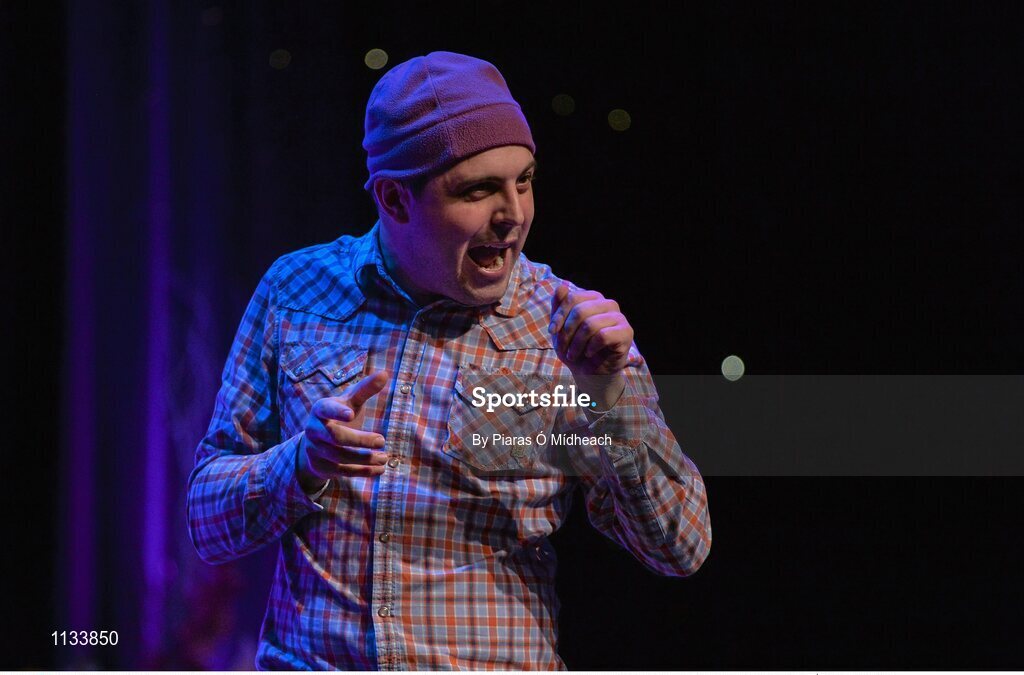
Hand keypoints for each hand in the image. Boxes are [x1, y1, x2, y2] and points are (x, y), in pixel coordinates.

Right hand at [297, 370, 389, 491]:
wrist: (316, 444)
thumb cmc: (339, 416)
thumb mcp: (350, 401)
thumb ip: (365, 389)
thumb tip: (385, 373)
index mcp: (321, 409)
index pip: (326, 409)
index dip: (337, 411)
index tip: (351, 413)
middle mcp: (314, 430)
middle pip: (336, 437)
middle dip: (360, 440)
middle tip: (382, 440)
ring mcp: (316, 450)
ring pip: (341, 457)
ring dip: (365, 458)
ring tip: (384, 457)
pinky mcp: (322, 467)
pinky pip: (343, 471)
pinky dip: (364, 471)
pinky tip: (380, 469)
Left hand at [549, 283, 632, 406]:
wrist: (591, 373)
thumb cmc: (575, 348)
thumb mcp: (561, 328)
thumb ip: (559, 306)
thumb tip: (560, 286)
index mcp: (593, 299)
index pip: (572, 297)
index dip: (559, 315)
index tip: (552, 332)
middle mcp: (608, 304)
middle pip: (580, 310)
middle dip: (567, 332)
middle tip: (564, 349)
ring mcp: (619, 317)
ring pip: (590, 324)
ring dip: (577, 344)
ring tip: (573, 354)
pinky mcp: (626, 332)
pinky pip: (603, 336)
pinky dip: (591, 348)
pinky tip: (589, 353)